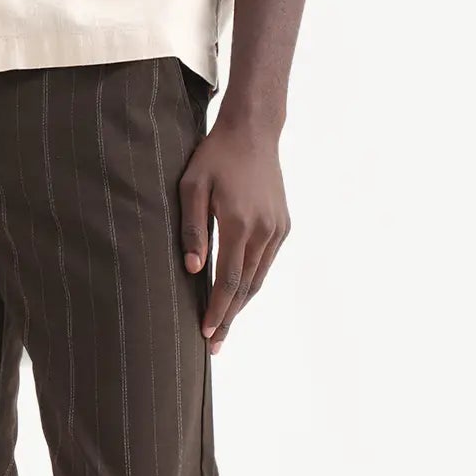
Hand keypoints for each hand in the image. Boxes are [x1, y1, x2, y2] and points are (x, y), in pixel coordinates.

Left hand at [177, 110, 289, 352]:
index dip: (217, 310)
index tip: (206, 333)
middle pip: (245, 287)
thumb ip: (192, 228)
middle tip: (214, 343)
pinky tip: (239, 293)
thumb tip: (192, 269)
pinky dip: (252, 281)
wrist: (254, 132)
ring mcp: (278, 228)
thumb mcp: (192, 186)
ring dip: (242, 303)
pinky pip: (267, 262)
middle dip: (229, 317)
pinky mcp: (284, 224)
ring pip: (259, 278)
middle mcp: (264, 231)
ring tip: (225, 325)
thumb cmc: (215, 156)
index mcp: (239, 224)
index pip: (228, 281)